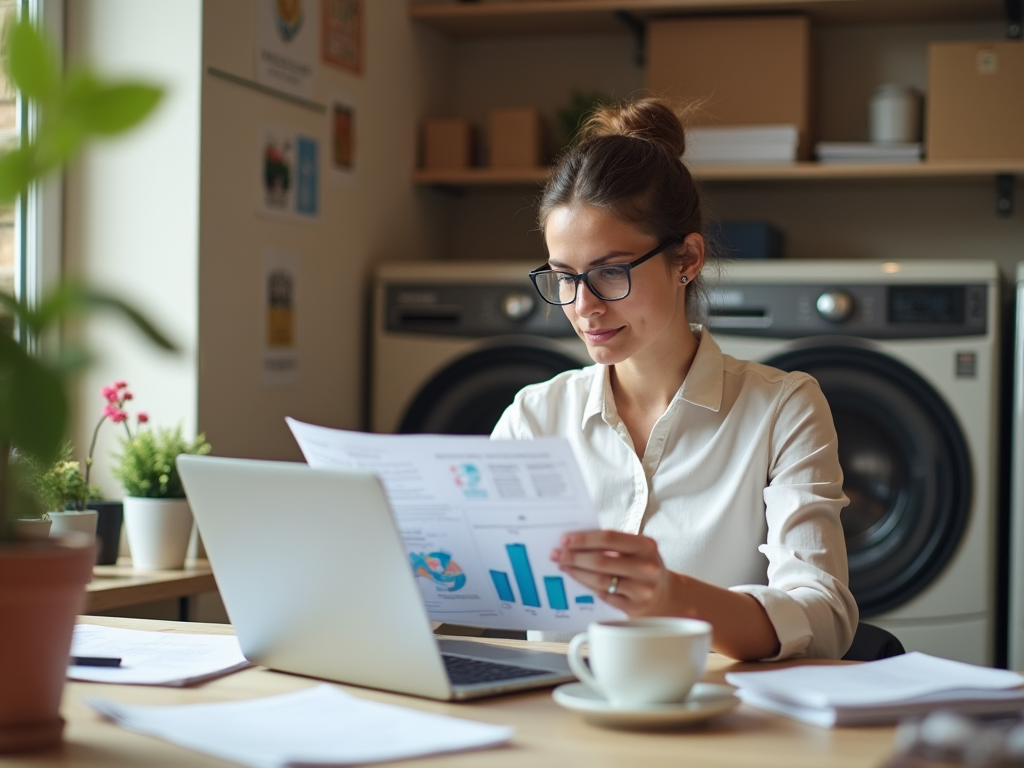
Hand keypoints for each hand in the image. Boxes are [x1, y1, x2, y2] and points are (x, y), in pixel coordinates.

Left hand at [550, 530, 678, 615]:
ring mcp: (641, 589)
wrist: (667, 595)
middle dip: (574, 556)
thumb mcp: (638, 549)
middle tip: (556, 554)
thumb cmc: (644, 566)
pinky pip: (603, 594)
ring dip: (577, 572)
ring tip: (563, 565)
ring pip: (600, 580)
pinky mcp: (634, 607)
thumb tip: (576, 541)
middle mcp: (647, 567)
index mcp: (646, 545)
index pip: (609, 538)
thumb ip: (613, 544)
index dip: (584, 538)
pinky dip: (587, 585)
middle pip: (601, 560)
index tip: (565, 538)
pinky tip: (577, 578)